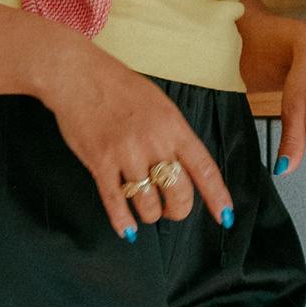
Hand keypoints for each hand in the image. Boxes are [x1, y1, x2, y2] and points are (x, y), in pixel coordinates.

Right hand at [39, 43, 234, 239]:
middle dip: (179, 209)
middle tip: (173, 210)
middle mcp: (154, 143)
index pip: (204, 168)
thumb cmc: (121, 88)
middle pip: (179, 193)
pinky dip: (122, 221)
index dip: (217, 196)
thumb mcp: (161, 105)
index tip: (225, 215)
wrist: (80, 77)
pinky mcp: (100, 164)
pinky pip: (115, 202)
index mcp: (174, 127)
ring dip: (151, 214)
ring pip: (148, 204)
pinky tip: (127, 229)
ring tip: (148, 210)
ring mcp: (126, 155)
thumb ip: (174, 136)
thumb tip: (186, 167)